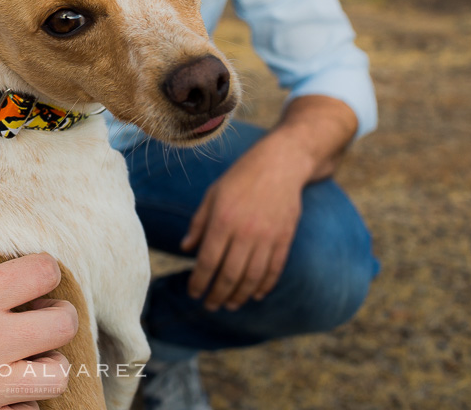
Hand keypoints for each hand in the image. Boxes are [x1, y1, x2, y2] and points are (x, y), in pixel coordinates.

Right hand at [0, 242, 76, 409]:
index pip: (43, 273)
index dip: (45, 267)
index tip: (33, 273)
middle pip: (63, 325)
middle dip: (58, 311)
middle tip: (40, 310)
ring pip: (56, 376)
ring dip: (50, 359)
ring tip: (30, 351)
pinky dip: (24, 396)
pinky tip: (4, 381)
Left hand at [180, 136, 308, 310]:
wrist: (280, 164)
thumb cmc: (241, 178)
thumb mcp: (212, 195)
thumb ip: (198, 224)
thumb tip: (186, 249)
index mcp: (223, 221)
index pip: (208, 262)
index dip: (199, 282)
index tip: (194, 293)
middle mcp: (245, 233)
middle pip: (229, 275)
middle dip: (217, 295)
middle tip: (210, 306)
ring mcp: (267, 238)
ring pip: (252, 277)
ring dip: (239, 296)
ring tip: (230, 305)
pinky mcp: (285, 239)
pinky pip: (274, 269)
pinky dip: (264, 286)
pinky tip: (255, 295)